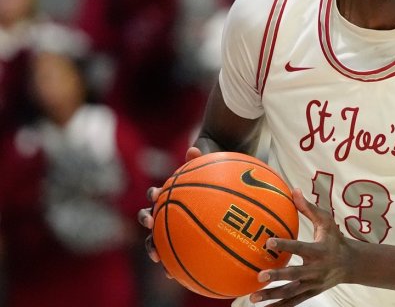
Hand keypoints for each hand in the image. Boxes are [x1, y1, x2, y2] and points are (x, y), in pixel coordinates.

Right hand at [137, 146, 202, 265]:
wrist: (218, 185)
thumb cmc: (212, 173)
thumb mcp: (208, 165)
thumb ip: (199, 159)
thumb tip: (193, 149)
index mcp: (171, 195)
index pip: (156, 195)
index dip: (153, 196)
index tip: (155, 196)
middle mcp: (167, 210)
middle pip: (150, 217)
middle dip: (146, 221)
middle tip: (150, 224)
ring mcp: (172, 225)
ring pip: (157, 238)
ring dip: (155, 248)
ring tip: (158, 258)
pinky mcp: (181, 240)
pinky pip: (176, 254)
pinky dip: (174, 264)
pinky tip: (176, 276)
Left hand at [249, 189, 350, 306]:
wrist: (351, 264)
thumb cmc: (335, 239)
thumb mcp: (326, 221)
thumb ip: (308, 208)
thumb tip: (293, 190)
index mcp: (318, 251)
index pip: (300, 247)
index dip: (285, 245)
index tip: (268, 242)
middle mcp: (315, 270)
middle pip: (294, 275)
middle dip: (277, 276)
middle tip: (259, 276)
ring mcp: (313, 284)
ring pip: (291, 292)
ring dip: (272, 296)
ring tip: (253, 298)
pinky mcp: (311, 293)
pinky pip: (293, 302)